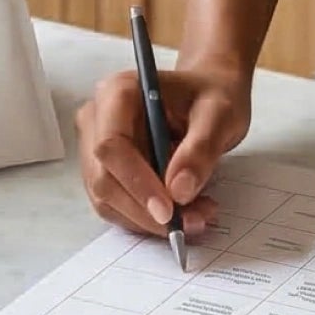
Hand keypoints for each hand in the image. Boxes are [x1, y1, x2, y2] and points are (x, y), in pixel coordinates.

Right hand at [75, 61, 250, 238]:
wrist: (208, 99)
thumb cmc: (212, 97)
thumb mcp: (219, 115)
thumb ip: (200, 149)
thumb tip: (178, 191)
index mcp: (118, 93)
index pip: (112, 145)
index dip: (136, 182)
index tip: (168, 211)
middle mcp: (98, 119)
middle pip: (104, 178)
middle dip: (146, 210)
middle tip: (193, 221)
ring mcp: (95, 146)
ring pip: (108, 199)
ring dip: (149, 220)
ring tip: (197, 214)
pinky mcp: (104, 171)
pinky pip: (116, 206)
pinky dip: (148, 219)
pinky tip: (183, 211)